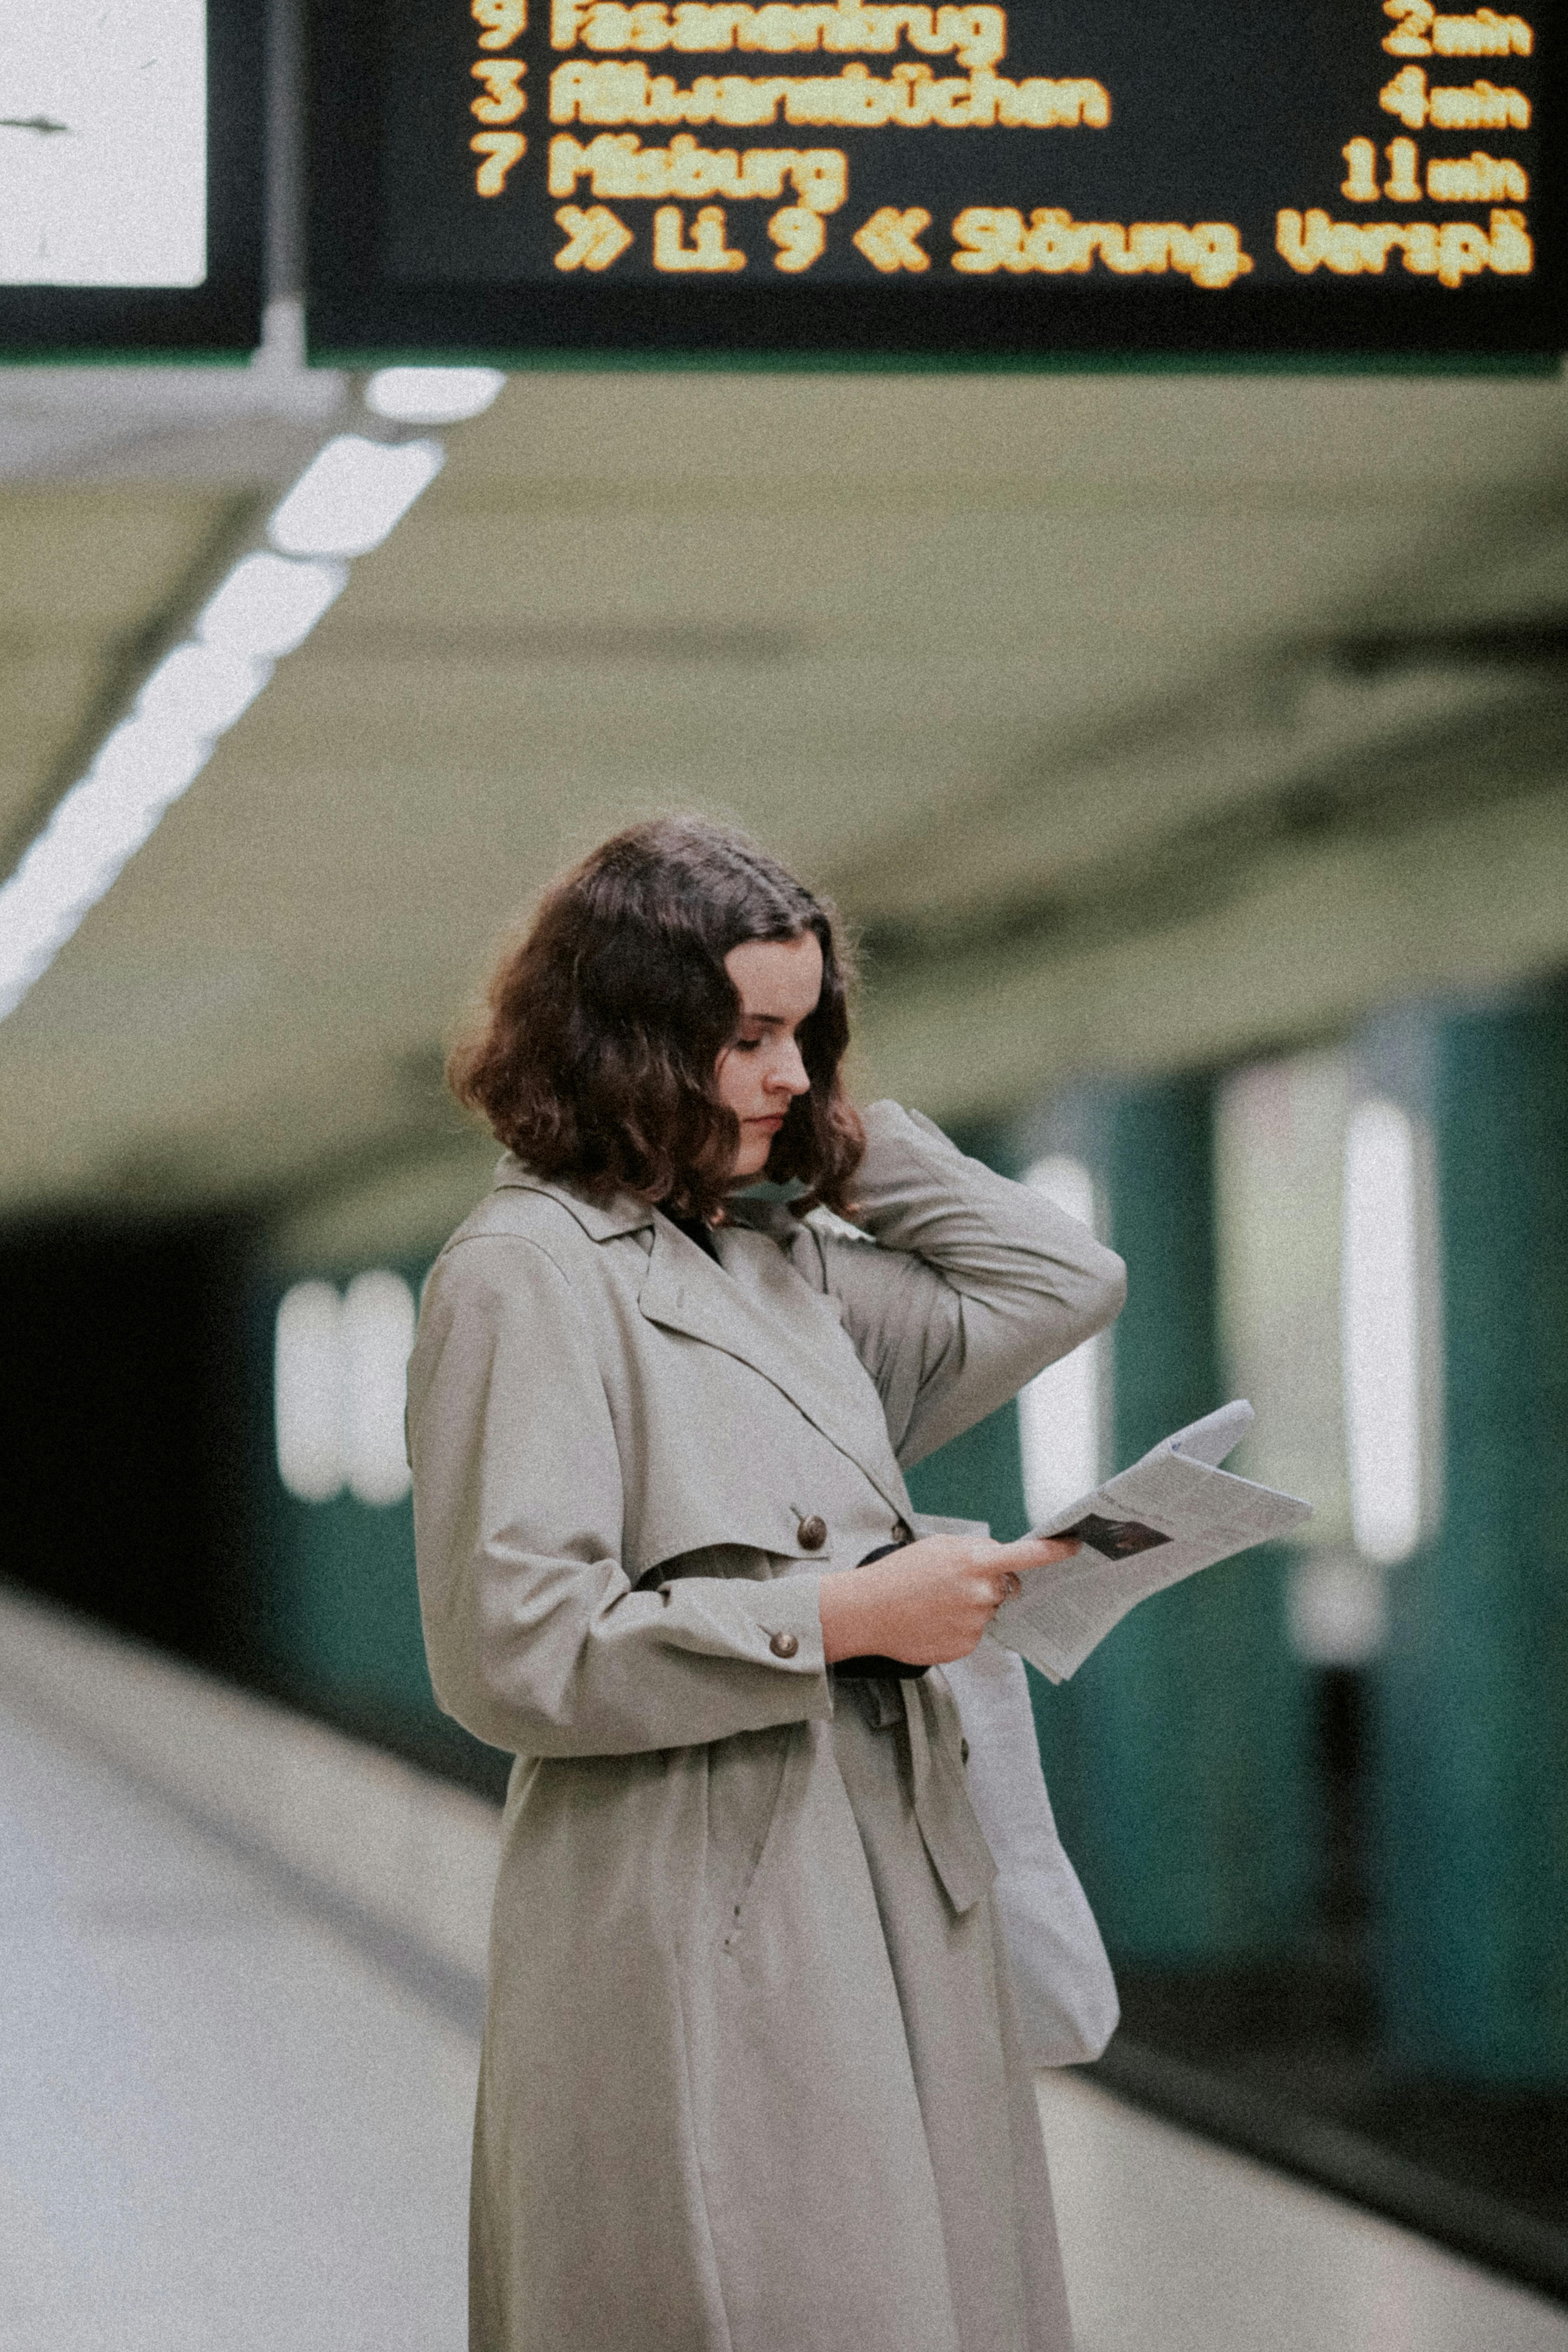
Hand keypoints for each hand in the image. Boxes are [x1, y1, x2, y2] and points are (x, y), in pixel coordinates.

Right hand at [817, 1531, 1081, 1667]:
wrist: (866, 1611)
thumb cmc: (899, 1574)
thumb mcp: (938, 1546)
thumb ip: (976, 1550)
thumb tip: (1002, 1559)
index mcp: (975, 1562)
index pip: (1028, 1555)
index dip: (1056, 1550)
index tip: (1075, 1545)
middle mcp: (981, 1594)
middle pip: (1005, 1586)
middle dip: (989, 1583)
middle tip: (953, 1583)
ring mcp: (974, 1623)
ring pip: (987, 1611)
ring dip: (969, 1606)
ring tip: (934, 1603)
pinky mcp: (965, 1647)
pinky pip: (974, 1633)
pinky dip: (958, 1626)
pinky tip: (933, 1621)